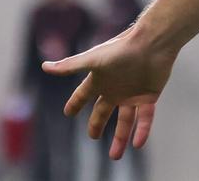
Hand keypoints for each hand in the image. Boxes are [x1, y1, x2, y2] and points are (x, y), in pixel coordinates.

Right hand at [41, 26, 175, 159]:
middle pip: (103, 111)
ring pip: (126, 120)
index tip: (67, 112)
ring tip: (115, 156)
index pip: (83, 95)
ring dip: (121, 138)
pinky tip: (137, 145)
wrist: (153, 42)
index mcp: (100, 80)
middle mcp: (116, 88)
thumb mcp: (94, 59)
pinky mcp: (150, 95)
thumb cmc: (122, 48)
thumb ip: (70, 66)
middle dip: (97, 124)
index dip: (75, 104)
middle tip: (93, 137)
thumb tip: (44, 66)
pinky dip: (142, 131)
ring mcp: (133, 93)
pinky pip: (145, 118)